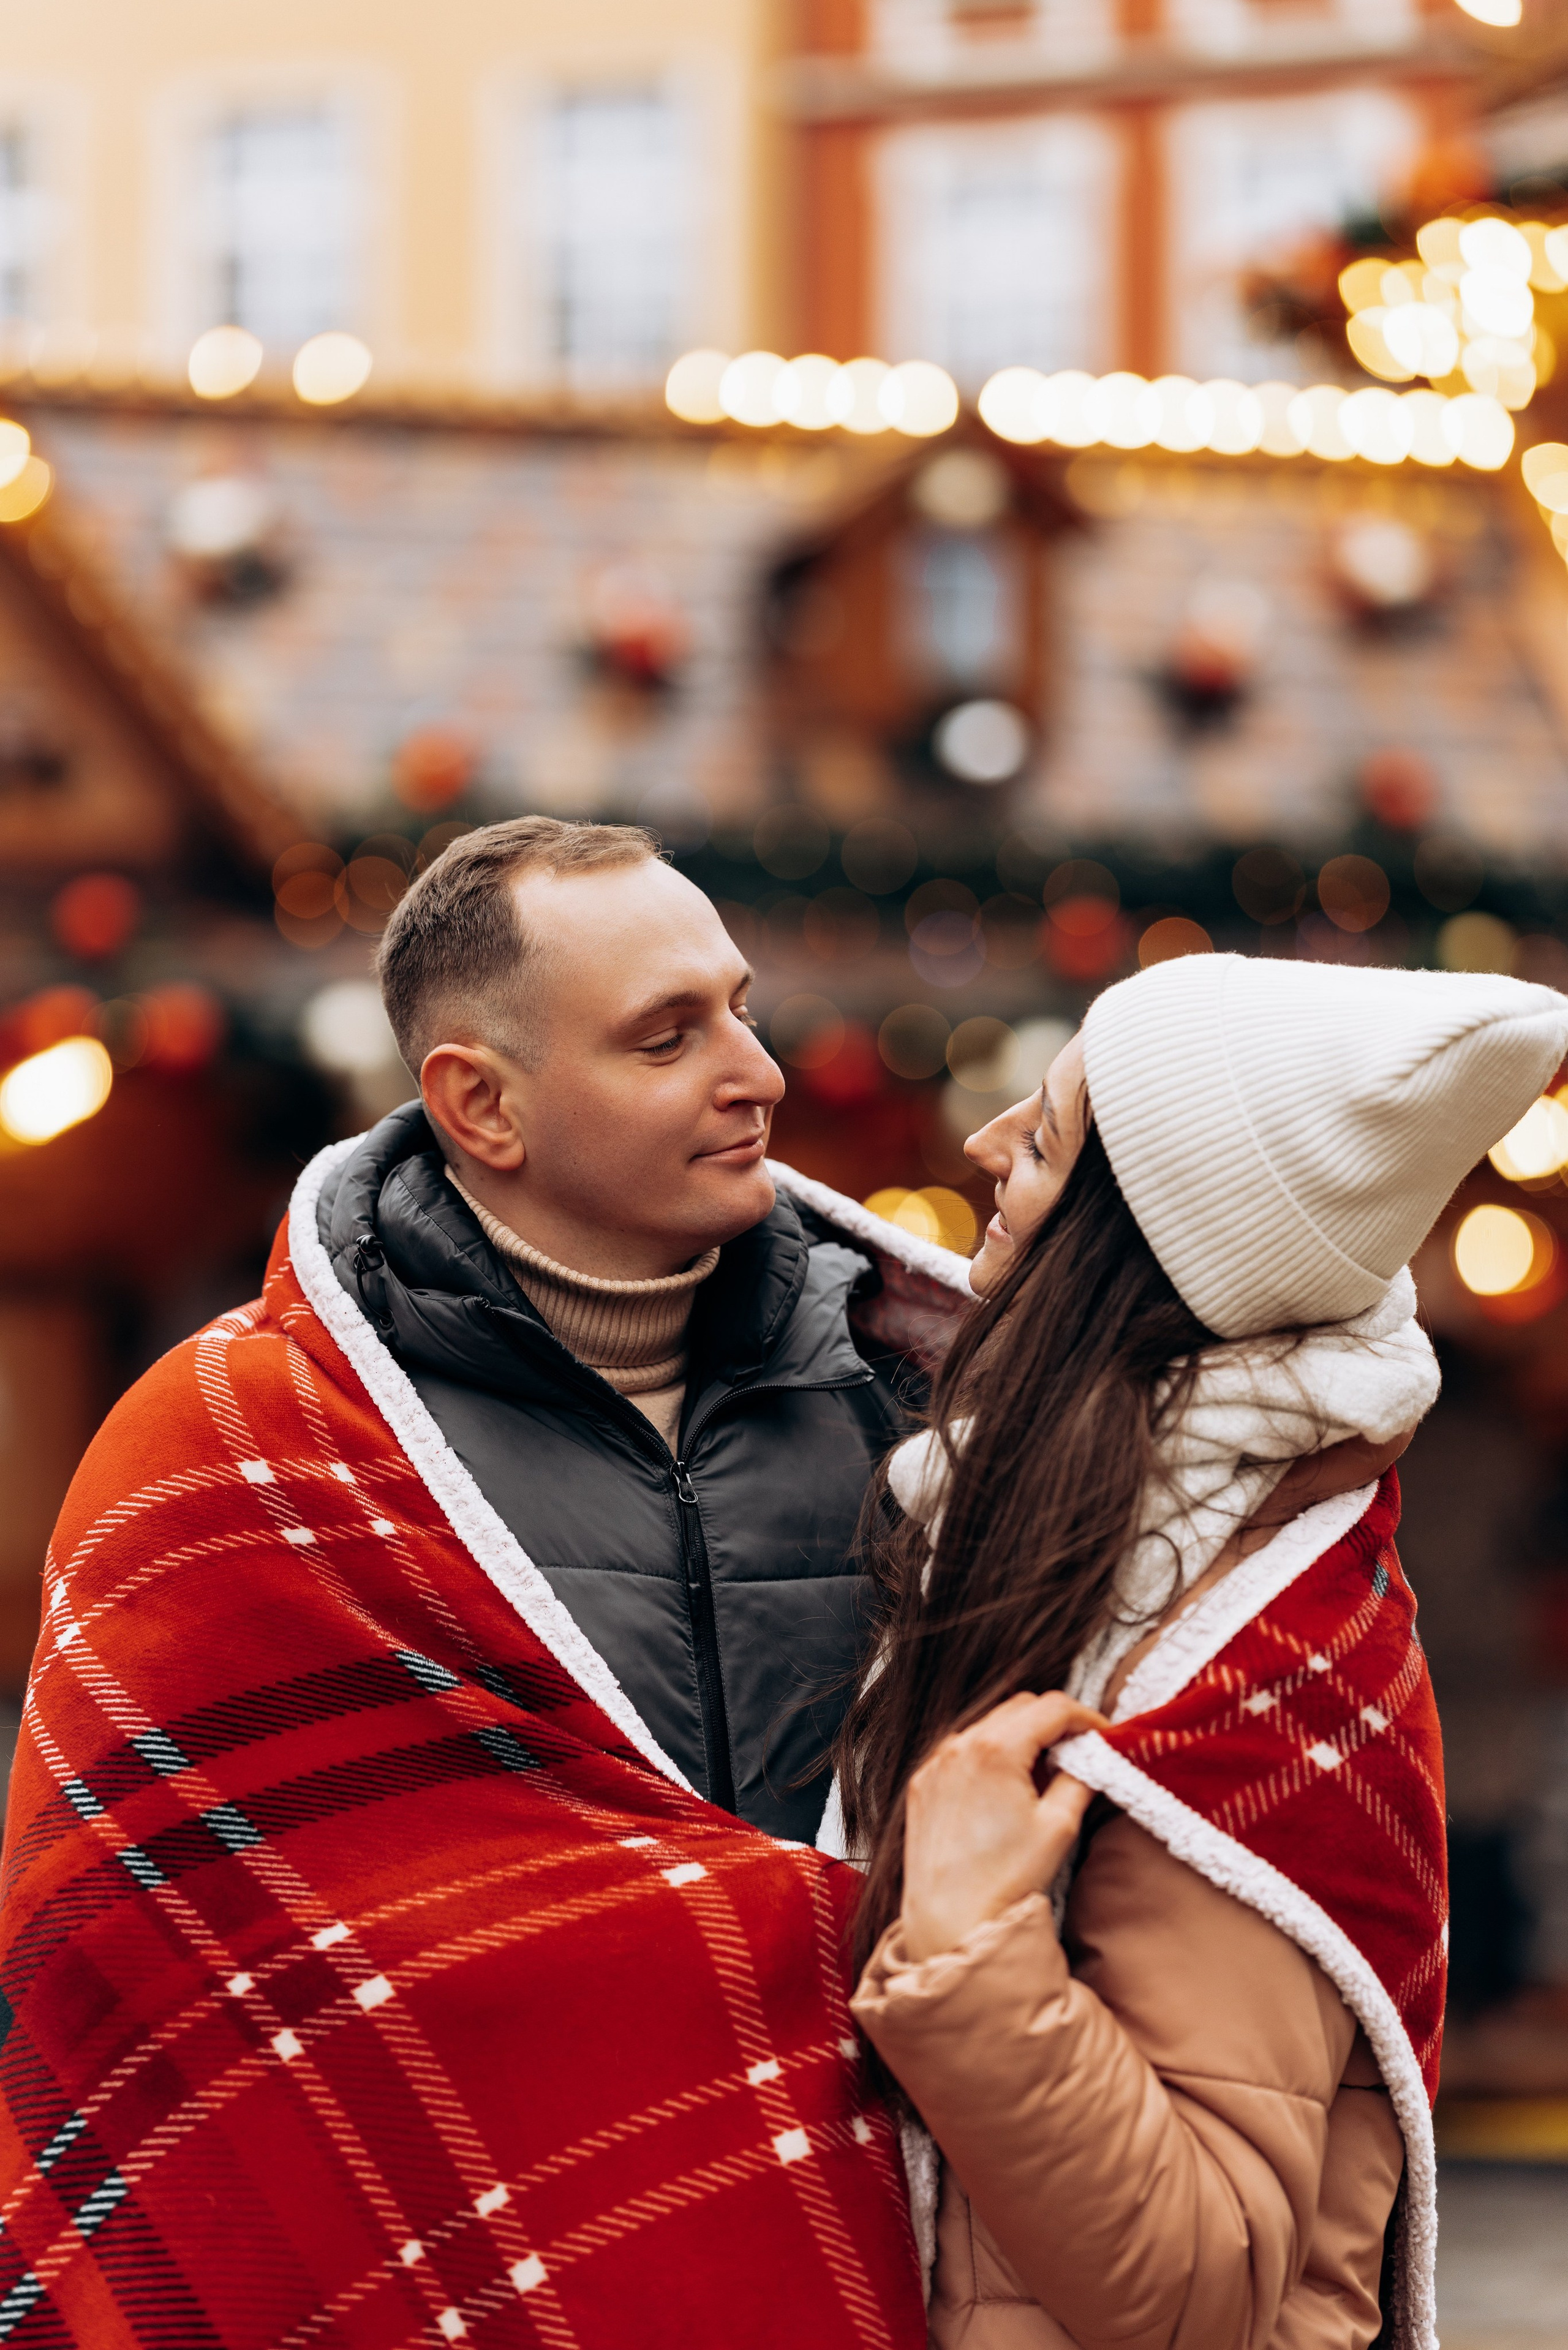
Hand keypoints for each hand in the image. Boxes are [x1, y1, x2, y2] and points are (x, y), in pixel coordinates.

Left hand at [900, 1692, 1107, 1962]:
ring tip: (1043, 1776)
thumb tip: (1090, 1757)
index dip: (1086, 1717)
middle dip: (1053, 1723)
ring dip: (1021, 1738)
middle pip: (1020, 1708)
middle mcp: (959, 1745)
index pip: (1052, 1708)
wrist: (951, 1920)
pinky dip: (990, 1756)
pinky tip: (1006, 1789)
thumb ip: (1080, 1779)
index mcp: (996, 1749)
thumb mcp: (1058, 1826)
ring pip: (989, 1726)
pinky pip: (963, 1751)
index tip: (1103, 1736)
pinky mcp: (923, 1784)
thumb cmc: (1006, 1880)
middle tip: (1077, 1754)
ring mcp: (936, 1763)